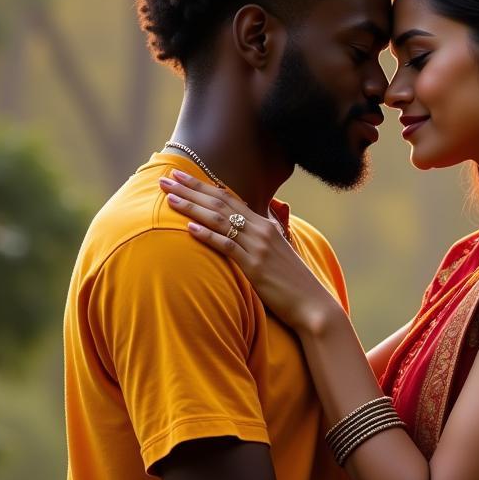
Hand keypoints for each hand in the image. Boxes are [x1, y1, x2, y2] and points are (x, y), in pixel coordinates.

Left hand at [160, 170, 338, 330]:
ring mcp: (259, 247)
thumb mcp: (278, 252)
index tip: (180, 176)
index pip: (229, 198)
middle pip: (221, 203)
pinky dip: (208, 235)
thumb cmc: (293, 282)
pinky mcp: (256, 267)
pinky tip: (190, 228)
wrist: (313, 304)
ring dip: (192, 208)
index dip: (202, 185)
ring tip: (169, 198)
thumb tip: (248, 228)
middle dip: (190, 189)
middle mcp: (261, 230)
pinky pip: (228, 246)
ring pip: (221, 220)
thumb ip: (262, 237)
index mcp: (265, 225)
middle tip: (165, 178)